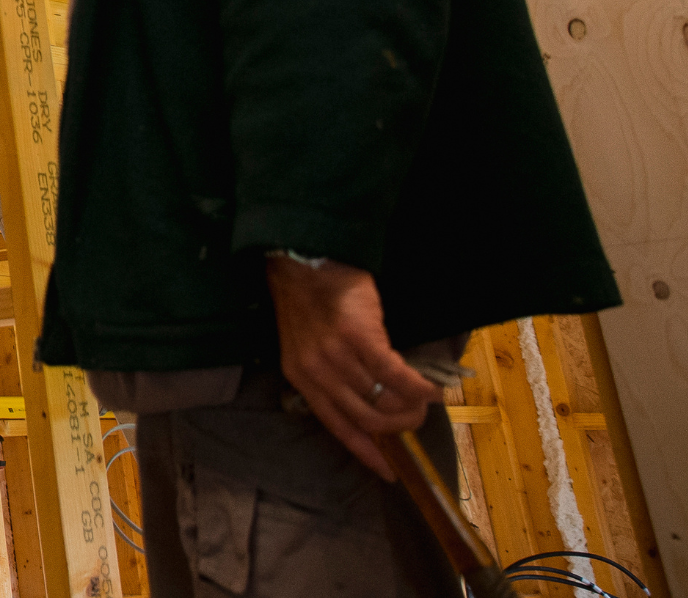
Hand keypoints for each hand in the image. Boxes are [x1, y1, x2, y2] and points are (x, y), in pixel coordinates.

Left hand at [265, 254, 436, 480]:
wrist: (306, 262)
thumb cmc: (311, 302)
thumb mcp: (307, 346)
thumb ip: (331, 375)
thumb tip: (371, 403)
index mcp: (301, 378)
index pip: (337, 427)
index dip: (366, 452)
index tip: (389, 472)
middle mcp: (316, 373)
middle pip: (367, 418)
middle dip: (399, 426)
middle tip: (418, 419)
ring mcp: (336, 357)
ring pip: (383, 400)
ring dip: (412, 406)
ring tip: (427, 400)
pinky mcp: (359, 339)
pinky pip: (395, 376)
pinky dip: (418, 387)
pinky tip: (433, 389)